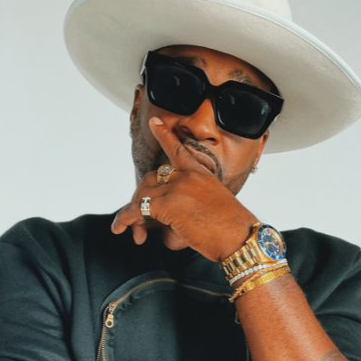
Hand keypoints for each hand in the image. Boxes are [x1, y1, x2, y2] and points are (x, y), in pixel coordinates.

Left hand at [110, 116, 257, 262]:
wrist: (241, 238)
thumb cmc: (234, 231)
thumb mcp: (215, 210)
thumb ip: (192, 209)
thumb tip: (171, 227)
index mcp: (201, 174)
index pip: (178, 151)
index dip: (164, 136)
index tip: (154, 123)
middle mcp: (188, 176)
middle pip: (151, 178)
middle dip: (140, 199)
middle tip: (138, 222)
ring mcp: (177, 187)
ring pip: (142, 194)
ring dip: (132, 213)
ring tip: (134, 232)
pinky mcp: (168, 203)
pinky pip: (137, 209)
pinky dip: (125, 219)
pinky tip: (120, 228)